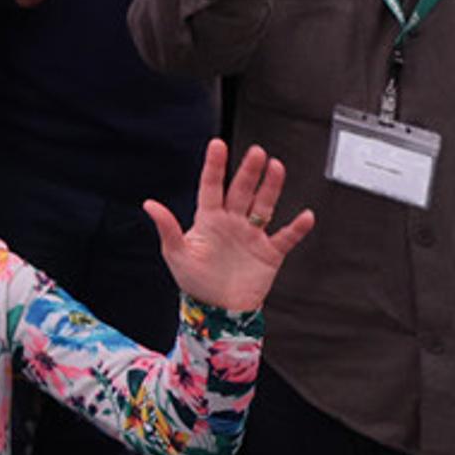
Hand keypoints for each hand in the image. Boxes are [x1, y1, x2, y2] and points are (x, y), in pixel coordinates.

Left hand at [146, 139, 316, 314]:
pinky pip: (285, 237)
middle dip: (248, 172)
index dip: (214, 166)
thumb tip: (149, 204)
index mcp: (208, 220)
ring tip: (276, 167)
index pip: (211, 187)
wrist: (218, 310)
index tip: (217, 144)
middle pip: (241, 191)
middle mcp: (232, 222)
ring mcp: (252, 235)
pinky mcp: (269, 253)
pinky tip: (305, 215)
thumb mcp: (176, 254)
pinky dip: (296, 228)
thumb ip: (167, 228)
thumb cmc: (194, 281)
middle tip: (256, 152)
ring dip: (271, 188)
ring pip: (264, 205)